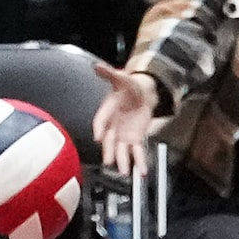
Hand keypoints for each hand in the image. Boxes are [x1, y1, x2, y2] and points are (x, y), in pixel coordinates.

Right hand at [91, 60, 161, 178]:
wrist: (141, 92)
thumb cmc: (128, 86)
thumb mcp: (120, 77)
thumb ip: (109, 73)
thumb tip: (96, 66)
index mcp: (107, 111)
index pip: (100, 121)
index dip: (99, 129)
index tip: (97, 136)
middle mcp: (113, 126)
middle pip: (109, 141)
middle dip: (109, 152)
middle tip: (109, 162)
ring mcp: (123, 134)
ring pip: (121, 150)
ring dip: (123, 161)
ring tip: (124, 173)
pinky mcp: (135, 139)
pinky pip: (136, 152)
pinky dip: (139, 161)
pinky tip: (141, 171)